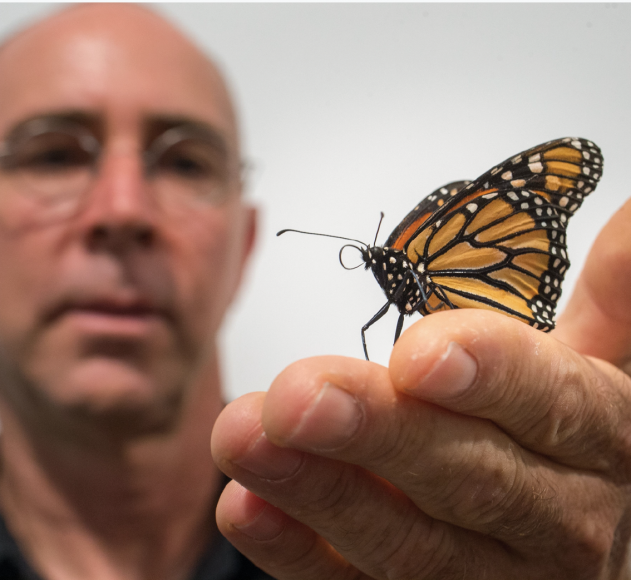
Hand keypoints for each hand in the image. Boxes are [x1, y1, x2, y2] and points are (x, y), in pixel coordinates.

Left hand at [211, 198, 630, 578]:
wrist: (565, 516)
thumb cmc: (570, 418)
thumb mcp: (608, 353)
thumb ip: (617, 293)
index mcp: (602, 438)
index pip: (554, 405)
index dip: (493, 377)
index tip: (419, 351)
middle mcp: (558, 519)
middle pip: (469, 477)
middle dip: (379, 436)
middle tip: (297, 395)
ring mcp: (492, 575)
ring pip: (407, 542)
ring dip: (319, 491)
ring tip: (244, 439)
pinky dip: (299, 552)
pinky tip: (247, 508)